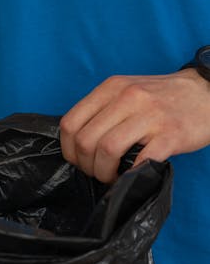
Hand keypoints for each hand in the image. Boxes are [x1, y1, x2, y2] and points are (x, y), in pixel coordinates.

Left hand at [60, 68, 209, 182]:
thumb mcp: (127, 91)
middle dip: (86, 165)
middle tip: (97, 172)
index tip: (78, 160)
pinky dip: (130, 175)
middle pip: (85, 140)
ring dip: (104, 172)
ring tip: (112, 176)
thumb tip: (78, 142)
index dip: (69, 149)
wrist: (206, 93)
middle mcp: (128, 97)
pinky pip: (140, 160)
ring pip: (106, 149)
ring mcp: (150, 115)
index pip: (70, 123)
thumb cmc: (162, 98)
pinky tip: (132, 176)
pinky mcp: (171, 134)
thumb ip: (103, 109)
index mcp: (111, 87)